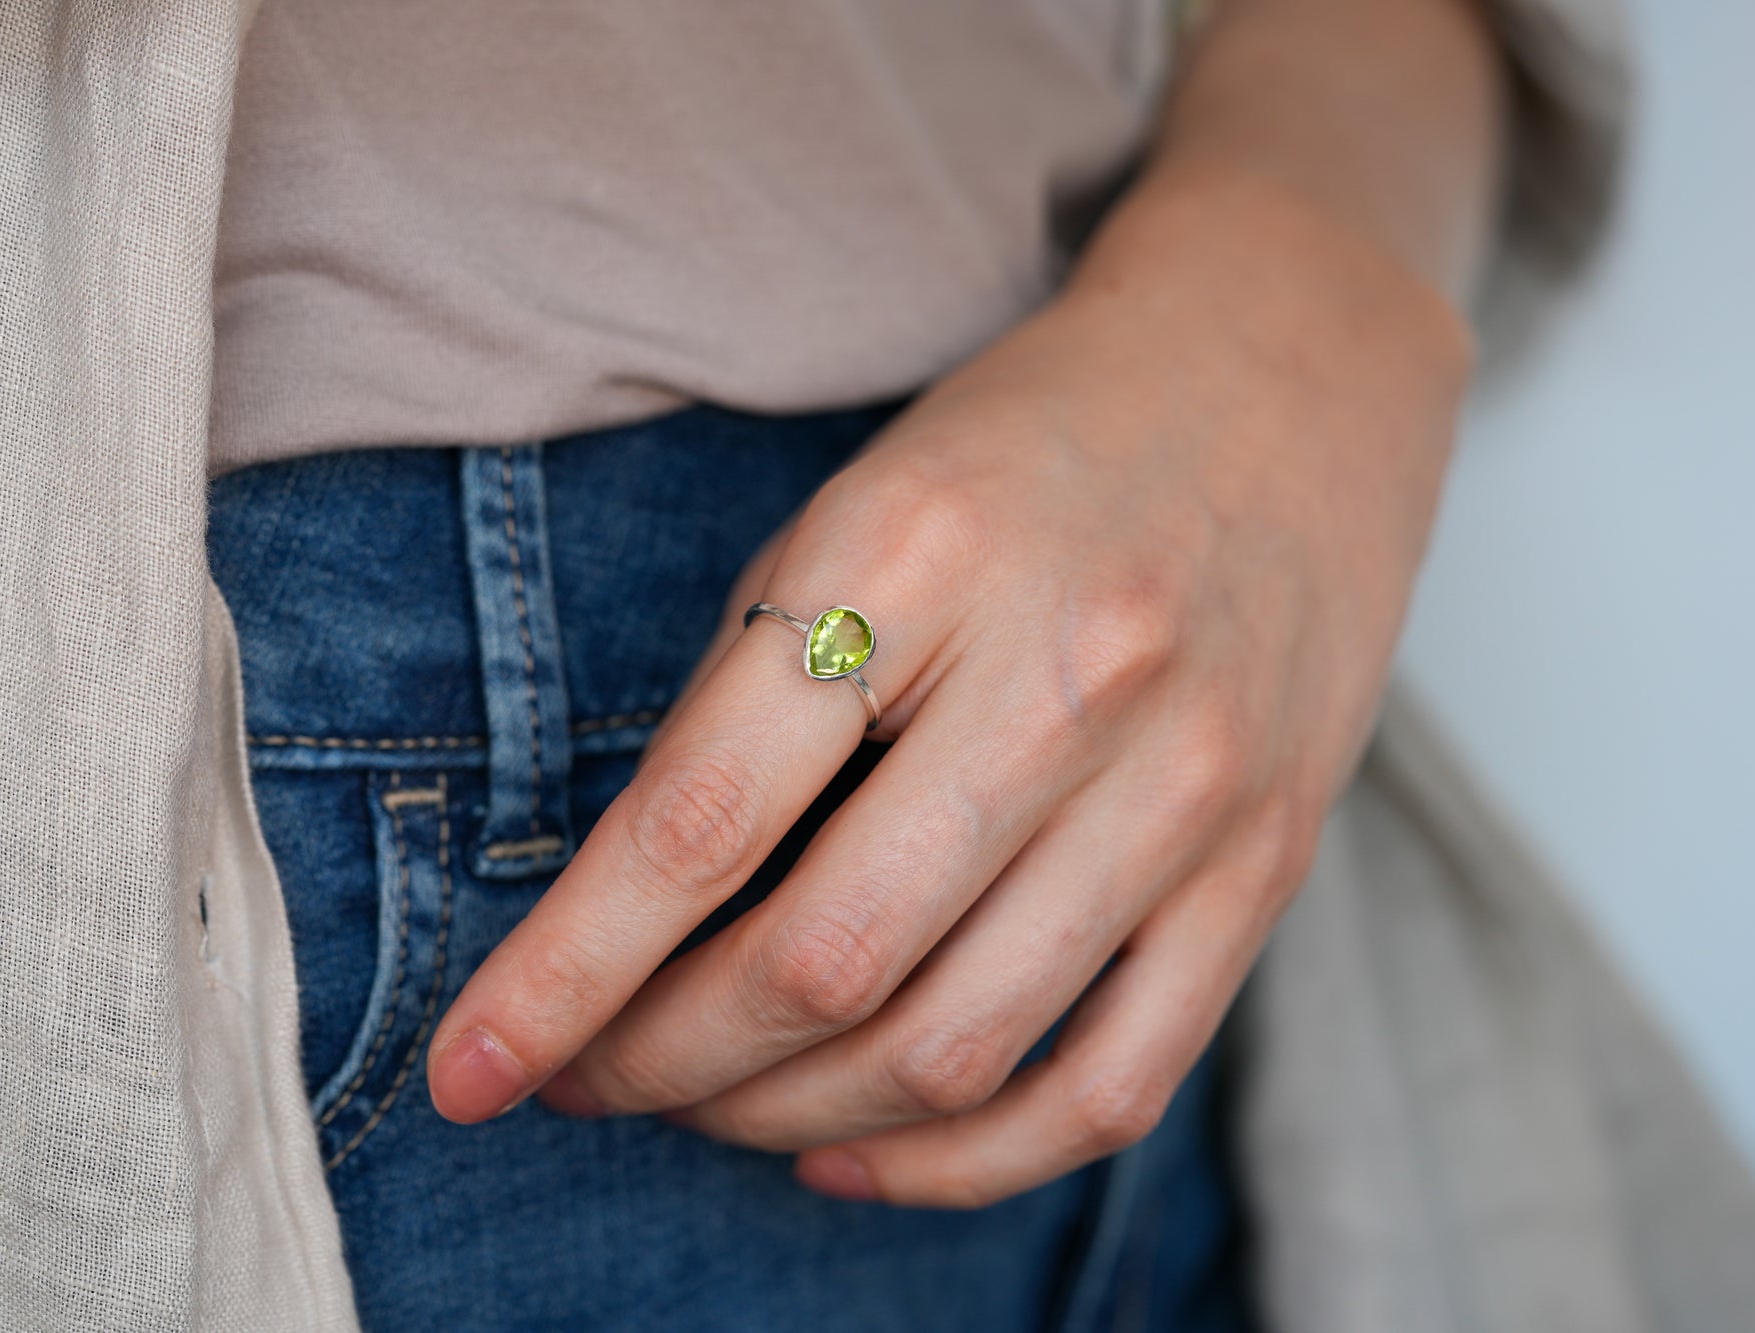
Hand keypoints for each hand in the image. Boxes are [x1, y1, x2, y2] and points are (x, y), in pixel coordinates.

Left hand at [426, 174, 1471, 1206]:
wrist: (1282, 377)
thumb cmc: (1028, 446)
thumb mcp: (851, 506)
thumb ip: (744, 703)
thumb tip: (627, 920)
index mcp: (918, 553)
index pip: (702, 819)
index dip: (564, 973)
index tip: (471, 1065)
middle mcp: (1068, 675)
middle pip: (823, 963)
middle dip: (661, 1061)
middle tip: (588, 1078)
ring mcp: (1188, 784)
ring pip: (952, 1050)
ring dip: (786, 1118)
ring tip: (708, 1106)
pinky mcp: (1267, 866)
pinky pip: (1109, 1086)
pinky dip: (961, 1162)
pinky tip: (857, 1153)